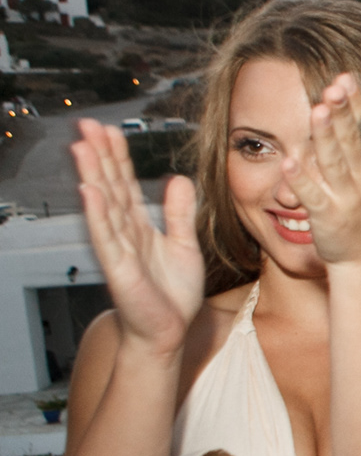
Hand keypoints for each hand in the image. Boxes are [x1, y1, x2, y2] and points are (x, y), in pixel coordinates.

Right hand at [70, 119, 203, 354]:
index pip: (124, 184)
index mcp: (137, 226)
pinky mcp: (119, 269)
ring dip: (92, 176)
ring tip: (82, 147)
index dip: (117, 157)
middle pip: (109, 187)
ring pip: (103, 206)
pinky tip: (90, 191)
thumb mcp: (183, 244)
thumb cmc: (172, 293)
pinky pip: (107, 237)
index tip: (110, 129)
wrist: (168, 331)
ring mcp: (118, 249)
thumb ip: (179, 213)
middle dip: (98, 156)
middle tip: (87, 124)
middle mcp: (123, 233)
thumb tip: (178, 179)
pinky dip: (98, 213)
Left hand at [281, 73, 360, 266]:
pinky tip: (288, 162)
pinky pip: (313, 197)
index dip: (358, 104)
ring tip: (317, 112)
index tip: (347, 78)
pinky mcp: (327, 218)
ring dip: (325, 138)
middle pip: (352, 142)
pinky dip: (302, 181)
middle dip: (343, 114)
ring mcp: (346, 198)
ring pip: (334, 164)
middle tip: (334, 88)